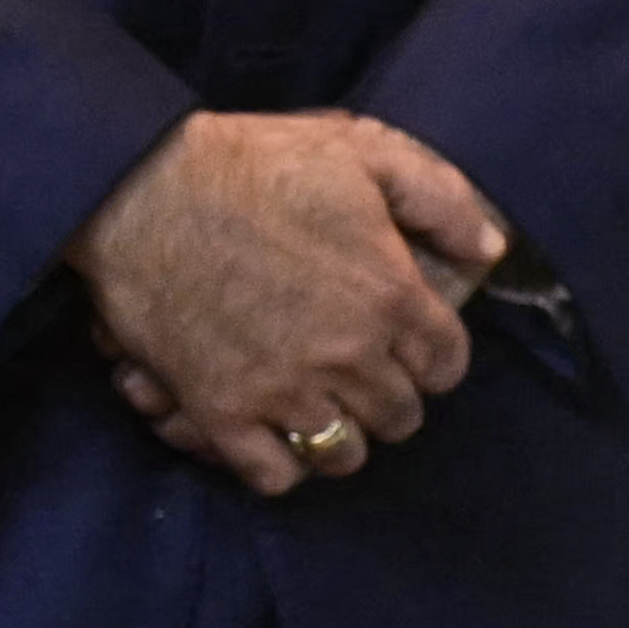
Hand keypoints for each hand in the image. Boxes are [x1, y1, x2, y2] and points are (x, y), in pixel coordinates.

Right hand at [71, 111, 494, 490]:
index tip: (412, 350)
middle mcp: (348, 354)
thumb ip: (442, 200)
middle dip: (391, 398)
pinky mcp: (219, 410)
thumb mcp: (367, 152)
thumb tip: (488, 248)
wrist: (140, 188)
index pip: (447, 365)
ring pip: (344, 453)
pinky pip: (273, 475)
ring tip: (325, 409)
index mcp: (392, 296)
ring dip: (342, 436)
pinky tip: (276, 434)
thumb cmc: (256, 164)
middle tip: (366, 378)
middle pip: (400, 417)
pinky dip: (281, 465)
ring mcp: (283, 389)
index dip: (434, 360)